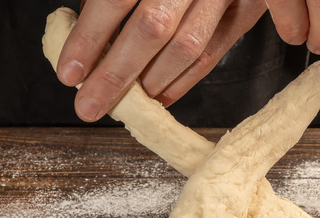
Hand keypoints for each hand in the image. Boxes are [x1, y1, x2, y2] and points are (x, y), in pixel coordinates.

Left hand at [57, 0, 266, 121]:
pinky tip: (163, 96)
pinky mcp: (249, 4)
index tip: (70, 72)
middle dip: (117, 74)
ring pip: (189, 46)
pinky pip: (219, 48)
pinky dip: (188, 79)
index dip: (89, 37)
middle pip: (153, 28)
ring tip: (126, 105)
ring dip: (153, 83)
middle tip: (90, 105)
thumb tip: (88, 37)